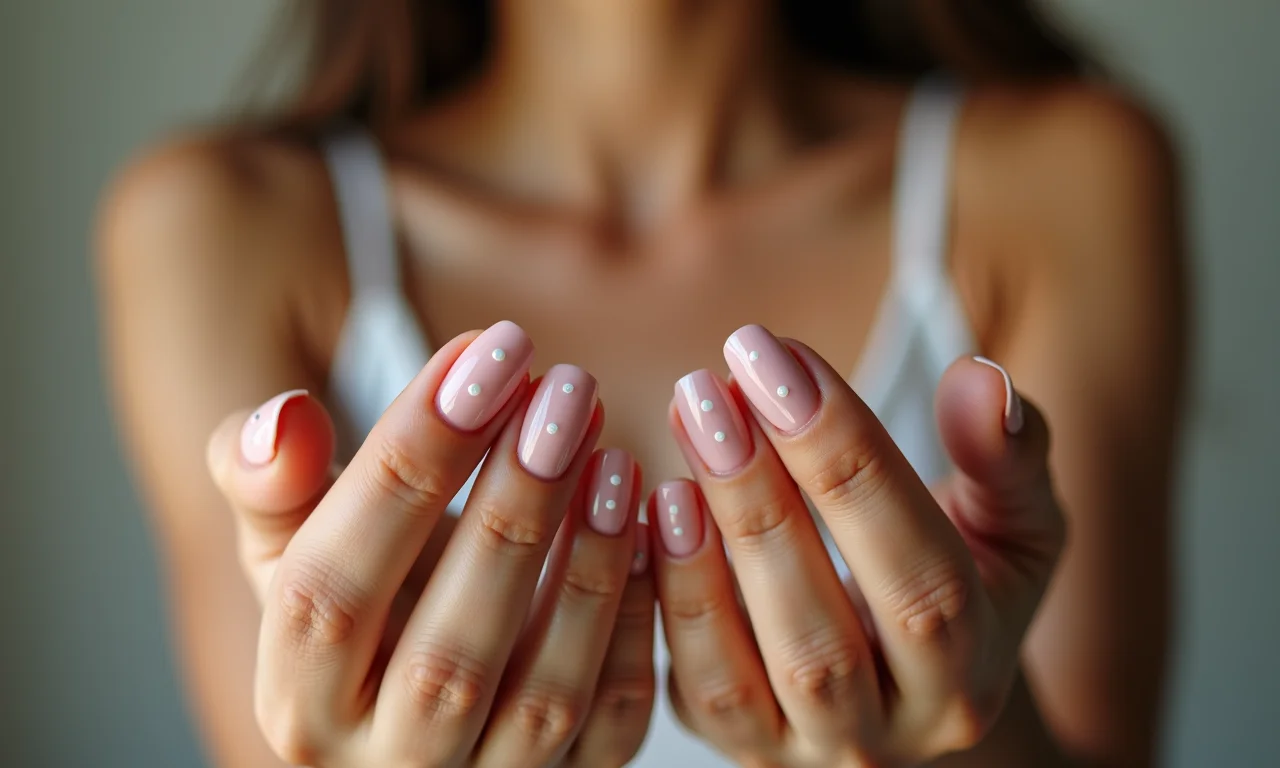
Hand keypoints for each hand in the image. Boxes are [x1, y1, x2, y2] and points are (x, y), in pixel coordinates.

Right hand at [206, 322, 655, 767]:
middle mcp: (386, 767)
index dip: (406, 461)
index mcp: (298, 702)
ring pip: (544, 697)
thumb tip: (280, 423)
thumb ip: (273, 485)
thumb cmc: (358, 598)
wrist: (414, 699)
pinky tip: (649, 523)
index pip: (329, 589)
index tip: (478, 349)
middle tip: (562, 384)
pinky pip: (616, 719)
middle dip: (511, 504)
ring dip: (586, 565)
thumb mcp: (294, 545)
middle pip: (448, 651)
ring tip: (612, 449)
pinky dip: (637, 620)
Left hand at [650, 325, 1063, 766]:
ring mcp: (796, 753)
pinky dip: (661, 594)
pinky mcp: (727, 742)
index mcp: (967, 684)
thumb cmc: (964, 580)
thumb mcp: (1014, 525)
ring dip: (698, 551)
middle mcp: (884, 740)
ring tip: (684, 427)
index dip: (851, 464)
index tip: (784, 356)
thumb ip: (1007, 459)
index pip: (920, 581)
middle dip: (761, 502)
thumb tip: (983, 381)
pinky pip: (682, 685)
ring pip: (734, 675)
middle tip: (712, 385)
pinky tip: (652, 497)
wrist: (906, 680)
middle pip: (819, 641)